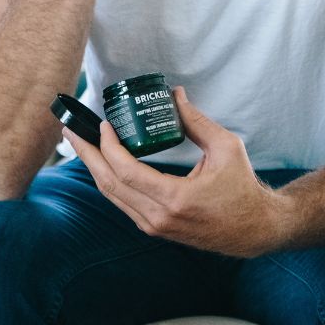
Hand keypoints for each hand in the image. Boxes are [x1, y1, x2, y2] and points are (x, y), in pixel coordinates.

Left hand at [63, 86, 291, 257]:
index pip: (126, 172)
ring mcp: (154, 226)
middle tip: (71, 130)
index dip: (108, 146)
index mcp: (175, 199)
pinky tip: (101, 162)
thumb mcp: (226, 148)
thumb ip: (197, 121)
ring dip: (93, 167)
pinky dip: (108, 180)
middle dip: (86, 154)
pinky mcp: (155, 228)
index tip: (103, 124)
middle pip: (108, 184)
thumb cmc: (243, 189)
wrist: (253, 229)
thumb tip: (175, 95)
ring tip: (79, 143)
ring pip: (111, 196)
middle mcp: (158, 217)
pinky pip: (122, 202)